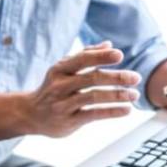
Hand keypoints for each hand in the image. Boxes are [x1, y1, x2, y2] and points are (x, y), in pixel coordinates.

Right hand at [23, 41, 140, 137]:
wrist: (30, 114)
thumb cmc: (52, 88)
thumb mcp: (63, 69)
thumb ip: (85, 55)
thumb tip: (109, 44)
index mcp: (59, 69)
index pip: (82, 59)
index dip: (101, 56)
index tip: (119, 55)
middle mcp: (60, 85)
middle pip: (92, 78)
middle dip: (116, 78)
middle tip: (135, 78)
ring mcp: (64, 104)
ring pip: (94, 97)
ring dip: (117, 95)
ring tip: (134, 95)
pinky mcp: (69, 121)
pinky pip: (93, 115)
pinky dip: (112, 112)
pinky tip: (126, 110)